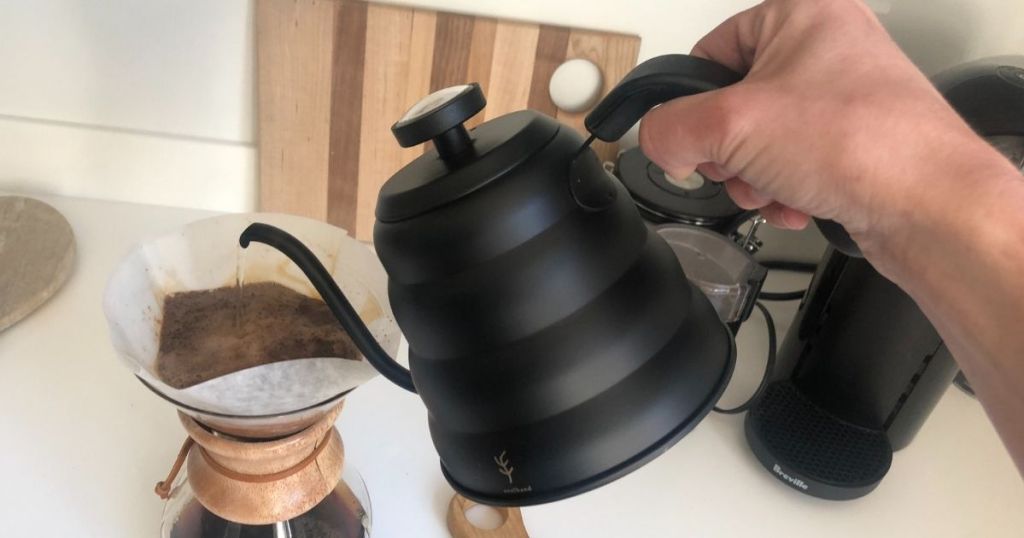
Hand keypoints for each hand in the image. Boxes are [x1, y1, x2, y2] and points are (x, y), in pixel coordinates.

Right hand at [639, 0, 1001, 258]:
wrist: (931, 207)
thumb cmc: (864, 143)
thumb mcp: (733, 125)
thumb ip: (671, 128)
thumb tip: (654, 140)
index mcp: (800, 14)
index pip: (709, 53)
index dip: (694, 104)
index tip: (695, 139)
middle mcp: (826, 48)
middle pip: (732, 105)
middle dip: (728, 153)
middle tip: (741, 167)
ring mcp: (843, 98)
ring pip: (760, 143)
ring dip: (753, 178)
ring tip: (775, 189)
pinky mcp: (853, 143)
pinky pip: (792, 166)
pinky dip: (784, 191)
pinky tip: (799, 203)